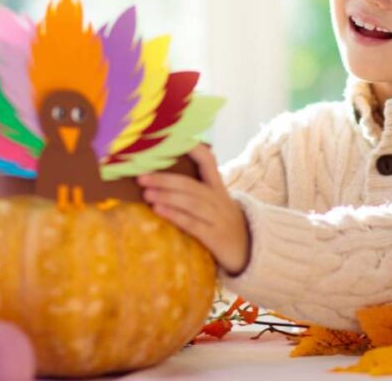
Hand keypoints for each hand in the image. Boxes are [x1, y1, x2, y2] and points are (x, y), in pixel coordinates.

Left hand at [138, 144, 250, 274]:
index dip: (193, 149)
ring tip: (146, 193)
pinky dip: (175, 215)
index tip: (174, 139)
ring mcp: (218, 218)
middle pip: (190, 185)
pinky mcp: (215, 237)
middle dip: (164, 179)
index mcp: (218, 189)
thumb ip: (195, 193)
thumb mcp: (216, 205)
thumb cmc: (224, 226)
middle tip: (141, 177)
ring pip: (190, 202)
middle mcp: (218, 200)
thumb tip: (162, 181)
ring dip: (166, 196)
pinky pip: (193, 223)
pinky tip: (159, 211)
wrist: (249, 253)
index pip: (208, 162)